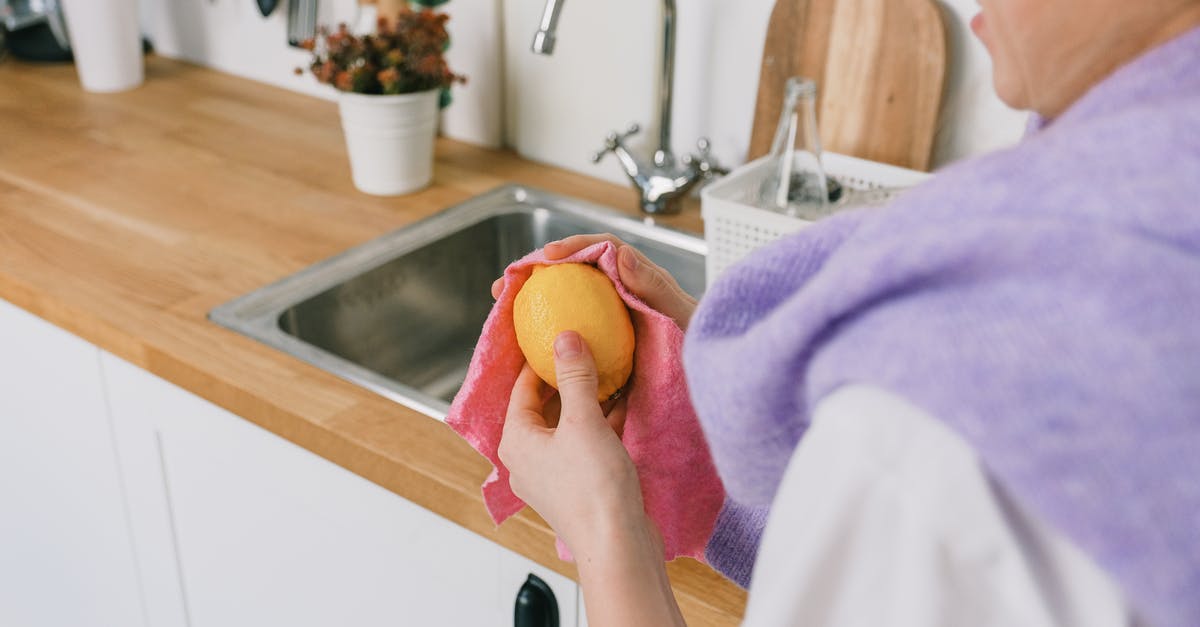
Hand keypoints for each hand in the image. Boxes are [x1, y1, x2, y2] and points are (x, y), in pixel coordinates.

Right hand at [492, 234, 697, 330]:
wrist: (710, 378)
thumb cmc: (703, 346)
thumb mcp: (686, 317)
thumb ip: (657, 287)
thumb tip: (623, 255)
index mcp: (642, 278)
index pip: (603, 250)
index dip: (573, 247)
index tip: (548, 257)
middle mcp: (623, 293)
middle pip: (574, 272)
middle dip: (537, 272)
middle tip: (507, 282)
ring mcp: (611, 317)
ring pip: (566, 300)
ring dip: (533, 300)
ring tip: (504, 306)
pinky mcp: (604, 342)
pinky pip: (570, 331)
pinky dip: (544, 331)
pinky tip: (523, 345)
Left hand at [500, 331, 686, 626]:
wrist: (617, 545)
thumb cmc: (593, 489)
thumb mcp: (584, 421)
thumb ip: (575, 376)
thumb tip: (564, 338)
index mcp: (517, 441)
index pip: (521, 389)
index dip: (539, 360)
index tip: (557, 337)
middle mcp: (528, 459)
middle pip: (544, 407)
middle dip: (567, 379)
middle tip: (586, 351)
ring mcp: (553, 475)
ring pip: (566, 426)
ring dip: (587, 401)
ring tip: (608, 373)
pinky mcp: (578, 486)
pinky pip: (584, 444)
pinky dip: (600, 424)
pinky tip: (623, 405)